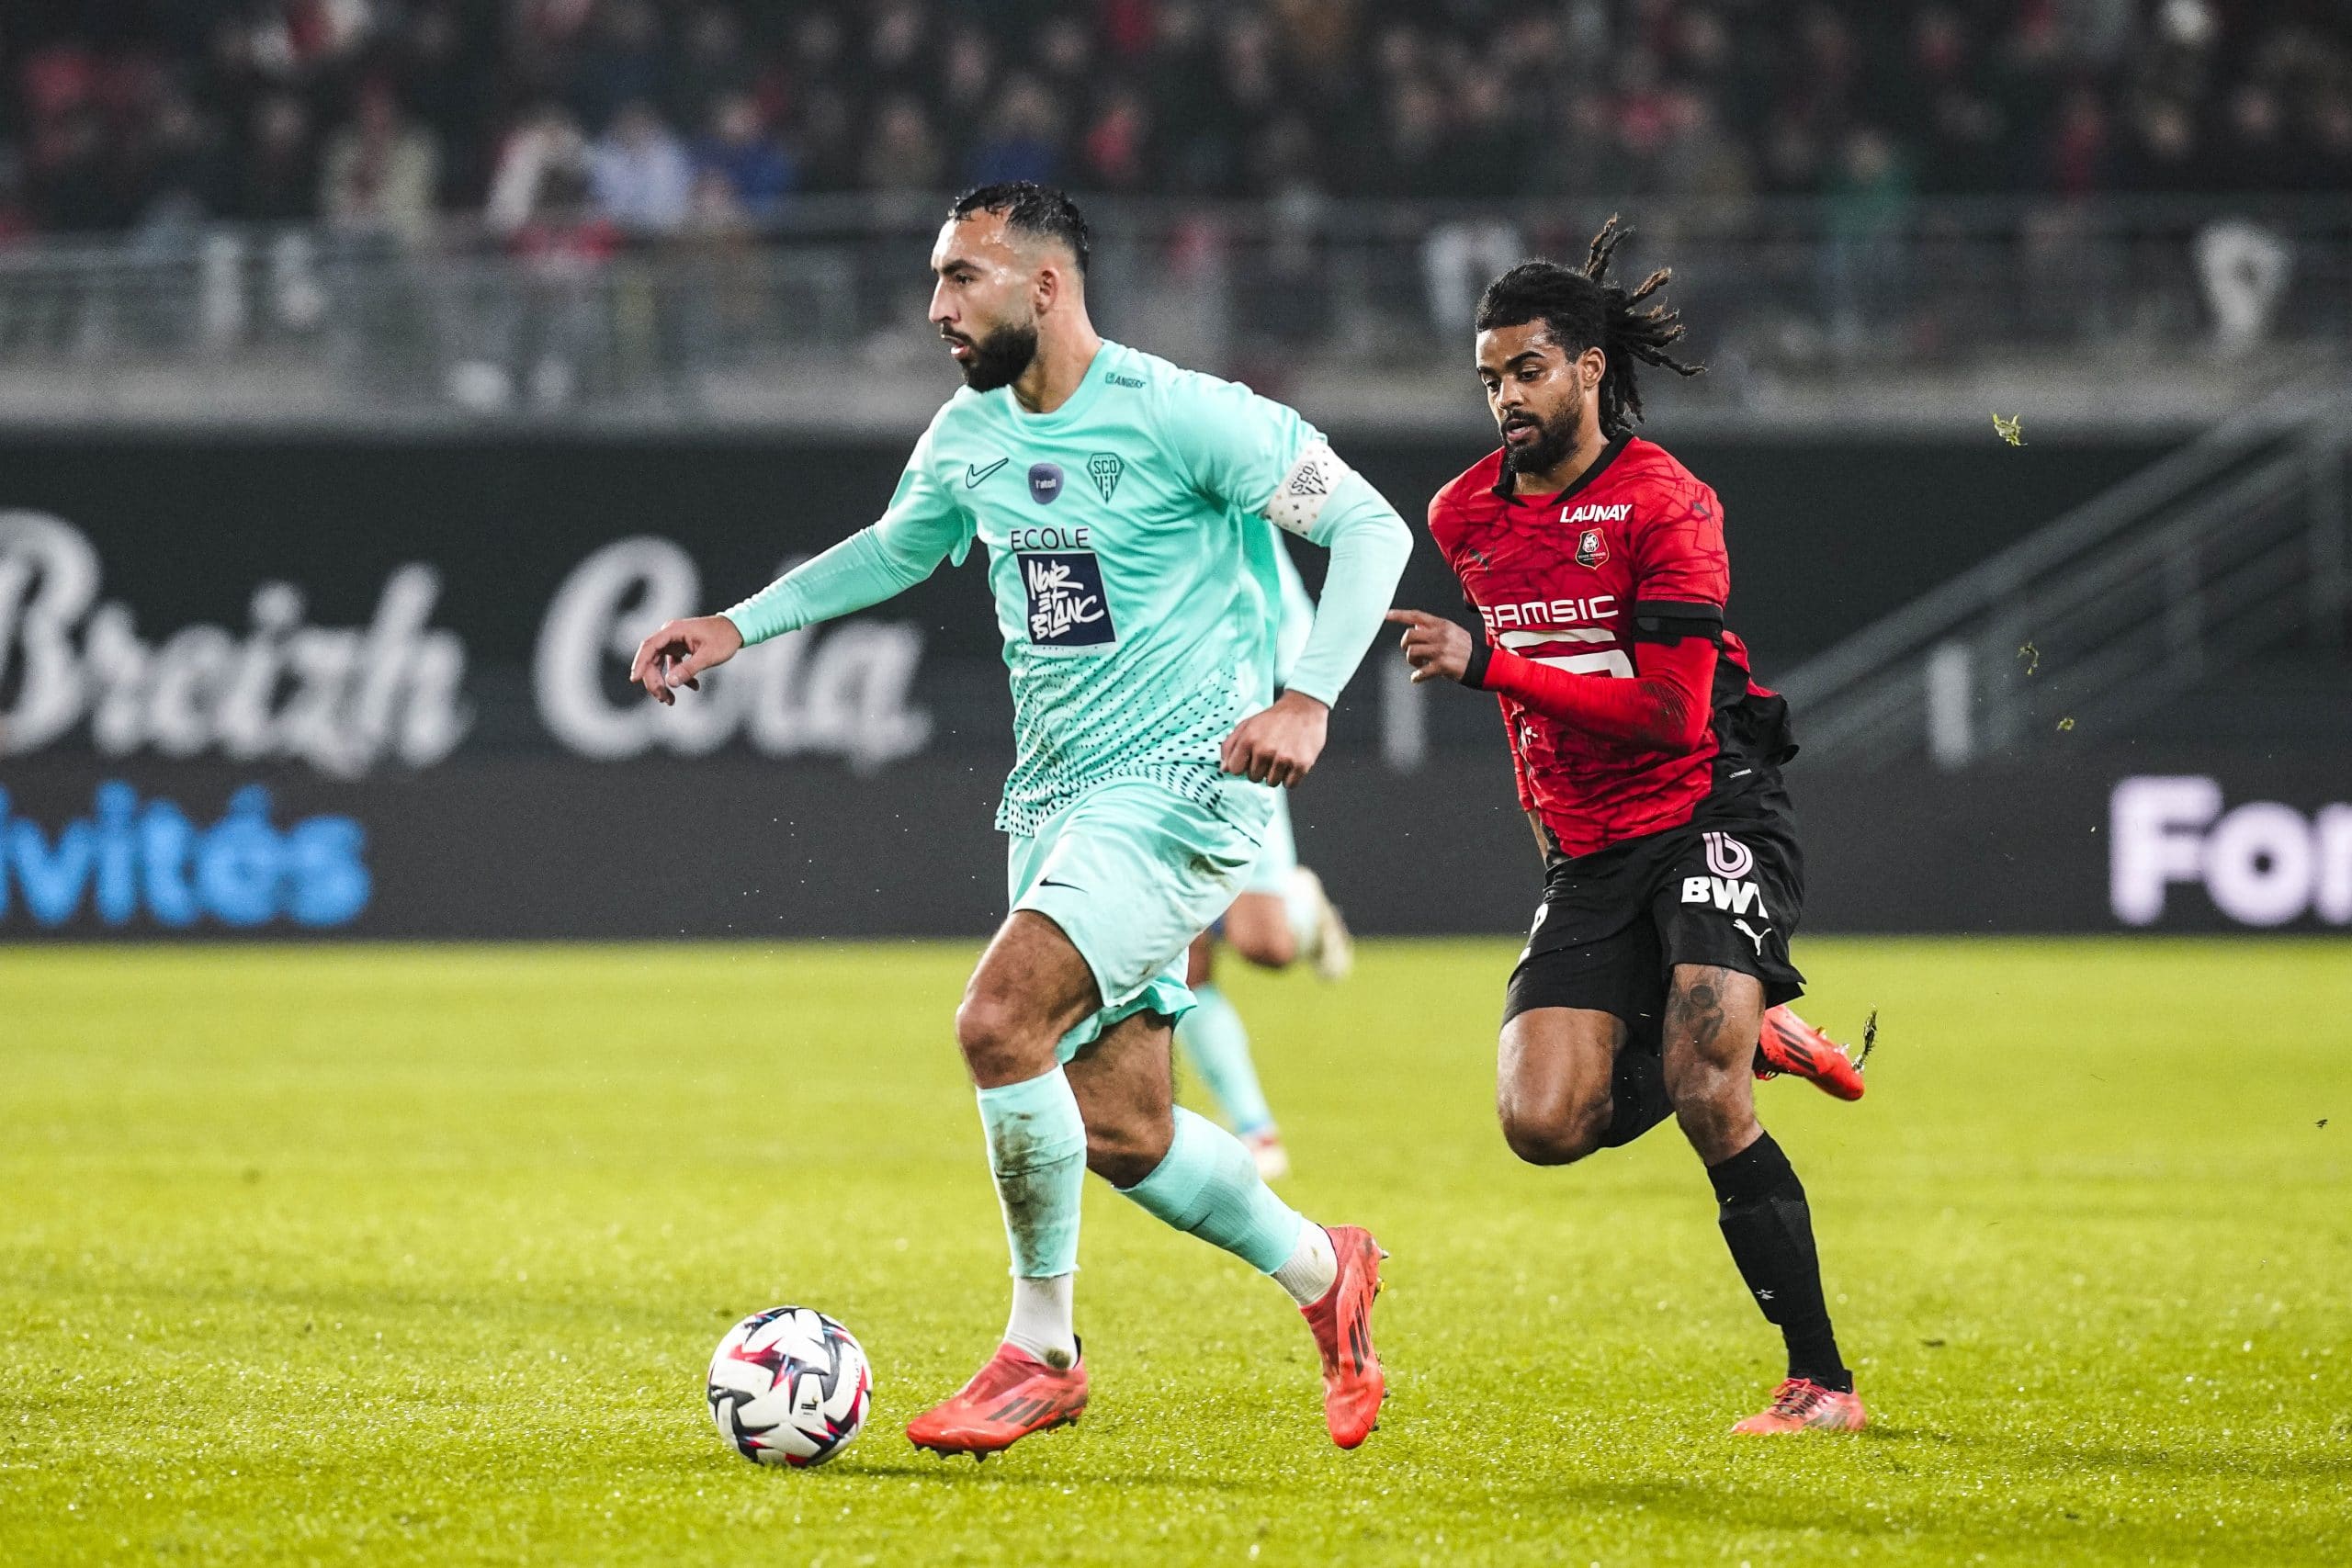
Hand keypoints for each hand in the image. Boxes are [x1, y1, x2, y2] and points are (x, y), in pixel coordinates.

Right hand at [628, 614, 743, 705]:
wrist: (738, 630)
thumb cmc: (724, 639)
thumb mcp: (708, 656)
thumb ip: (688, 669)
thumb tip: (670, 683)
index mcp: (673, 631)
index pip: (649, 647)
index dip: (640, 663)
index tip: (635, 679)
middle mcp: (670, 635)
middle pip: (652, 659)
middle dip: (654, 680)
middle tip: (663, 699)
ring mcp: (674, 641)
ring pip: (659, 664)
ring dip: (663, 682)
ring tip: (670, 700)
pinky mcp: (680, 648)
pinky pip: (672, 665)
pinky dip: (679, 677)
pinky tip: (694, 687)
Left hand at [1219, 689, 1328, 787]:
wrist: (1304, 708)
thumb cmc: (1274, 718)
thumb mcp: (1247, 725)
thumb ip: (1230, 746)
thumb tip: (1224, 769)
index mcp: (1248, 739)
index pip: (1235, 770)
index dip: (1242, 765)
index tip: (1250, 758)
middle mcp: (1265, 750)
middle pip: (1254, 778)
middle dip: (1260, 769)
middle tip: (1270, 754)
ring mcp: (1284, 758)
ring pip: (1272, 783)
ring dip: (1276, 773)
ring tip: (1282, 756)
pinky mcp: (1302, 764)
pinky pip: (1289, 785)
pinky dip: (1291, 777)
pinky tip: (1292, 762)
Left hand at [1385, 608, 1472, 683]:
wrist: (1486, 664)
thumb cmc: (1466, 649)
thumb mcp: (1452, 632)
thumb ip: (1434, 628)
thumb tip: (1415, 626)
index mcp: (1442, 624)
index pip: (1416, 616)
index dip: (1399, 615)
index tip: (1385, 614)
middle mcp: (1441, 635)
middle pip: (1409, 635)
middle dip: (1405, 646)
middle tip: (1411, 654)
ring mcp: (1442, 650)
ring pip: (1411, 652)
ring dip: (1411, 662)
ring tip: (1419, 666)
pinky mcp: (1443, 665)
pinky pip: (1421, 672)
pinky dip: (1416, 677)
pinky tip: (1418, 678)